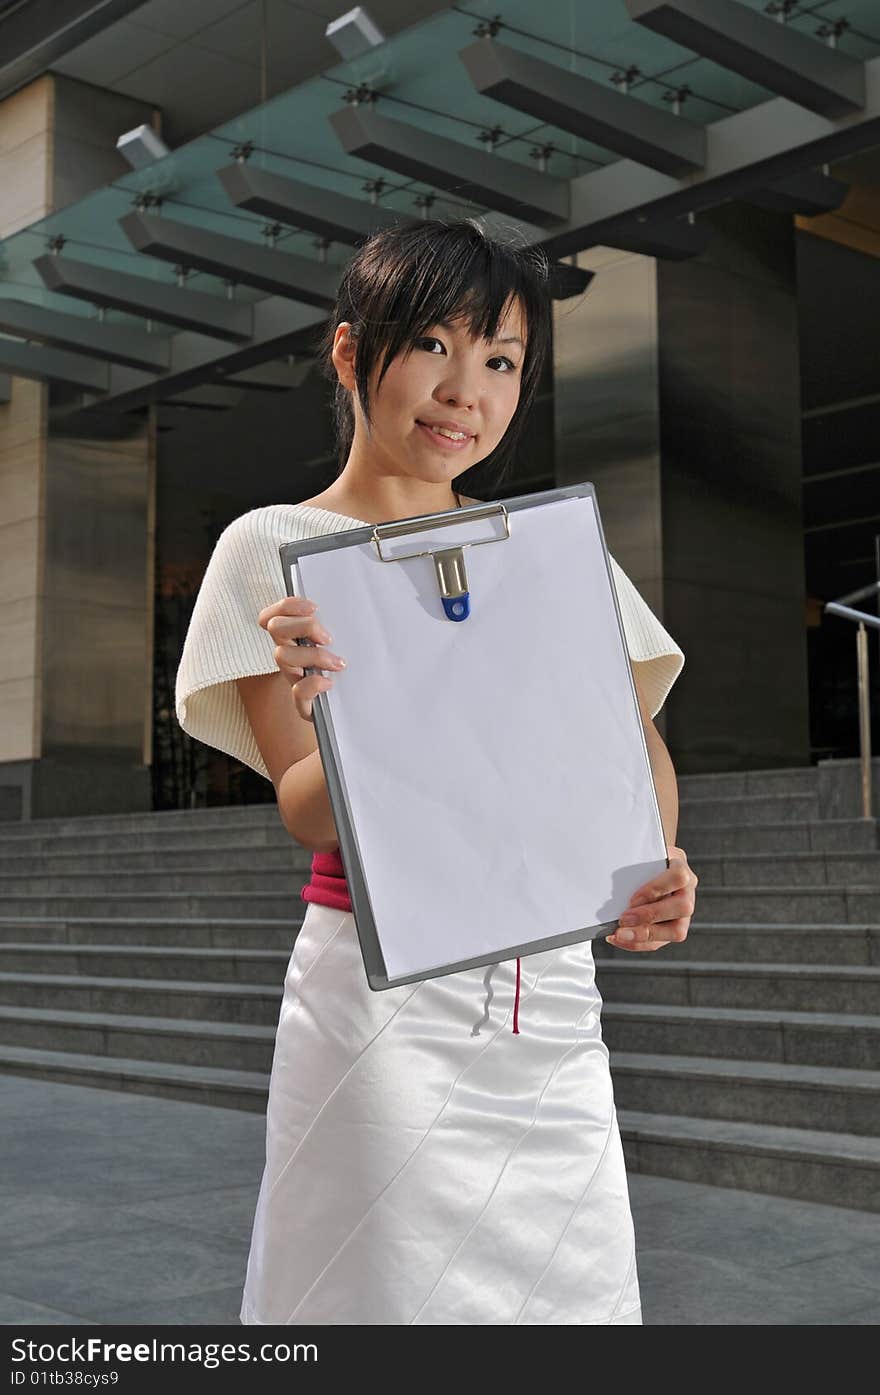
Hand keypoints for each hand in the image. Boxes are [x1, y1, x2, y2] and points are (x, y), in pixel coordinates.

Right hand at [257, 596, 345, 723]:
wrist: (348, 706)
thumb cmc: (343, 669)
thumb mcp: (340, 642)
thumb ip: (334, 626)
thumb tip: (341, 609)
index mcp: (293, 639)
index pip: (272, 616)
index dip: (287, 606)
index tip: (314, 608)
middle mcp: (288, 655)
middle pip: (276, 627)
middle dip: (304, 626)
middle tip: (327, 637)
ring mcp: (293, 677)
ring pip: (282, 655)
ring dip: (313, 655)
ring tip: (337, 663)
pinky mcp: (303, 702)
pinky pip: (298, 691)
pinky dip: (314, 684)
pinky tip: (330, 682)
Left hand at [605, 846, 697, 951]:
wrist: (647, 868)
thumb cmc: (642, 861)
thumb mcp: (639, 854)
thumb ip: (632, 863)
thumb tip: (611, 875)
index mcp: (679, 866)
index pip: (678, 877)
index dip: (655, 890)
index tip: (632, 899)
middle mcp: (687, 890)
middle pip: (682, 907)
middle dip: (650, 916)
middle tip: (623, 919)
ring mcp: (683, 912)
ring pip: (677, 931)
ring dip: (646, 936)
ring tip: (620, 934)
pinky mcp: (672, 929)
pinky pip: (660, 942)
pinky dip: (638, 943)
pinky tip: (621, 938)